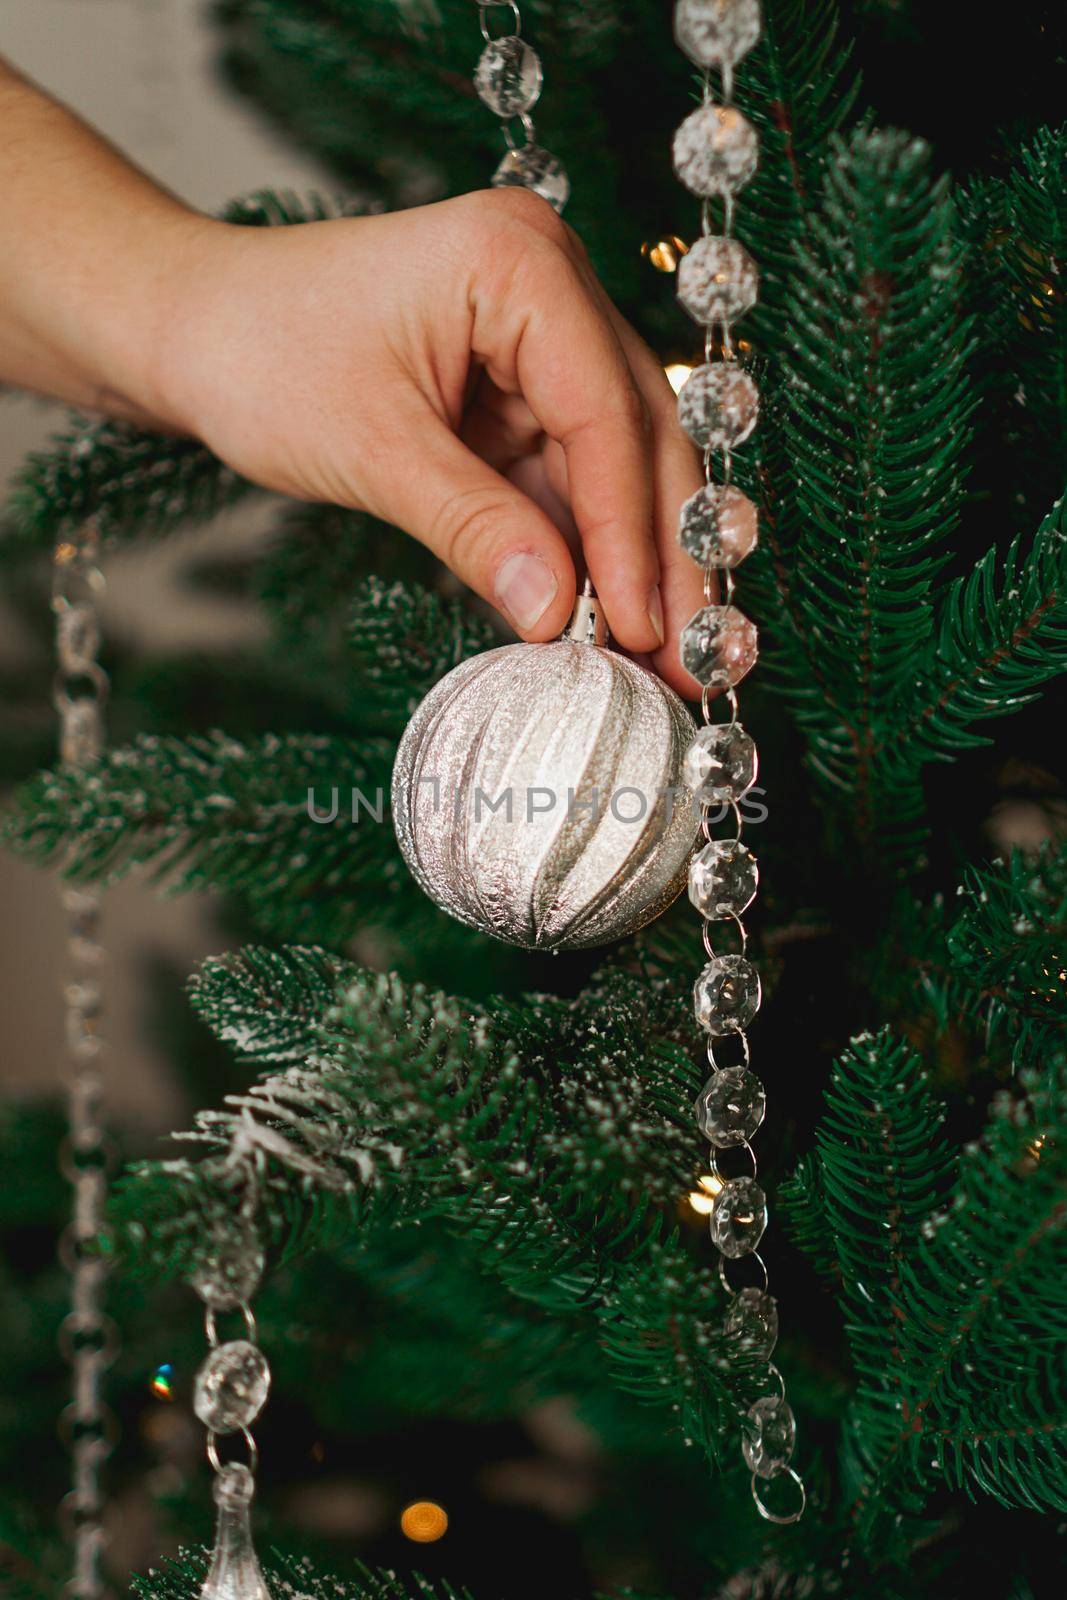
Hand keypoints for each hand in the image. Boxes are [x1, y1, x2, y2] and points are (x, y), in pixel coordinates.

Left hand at [152, 191, 705, 694]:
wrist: (196, 332)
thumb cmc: (263, 356)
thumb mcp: (372, 448)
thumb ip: (473, 528)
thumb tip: (557, 617)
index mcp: (520, 262)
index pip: (605, 409)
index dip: (629, 528)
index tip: (647, 625)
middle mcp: (551, 287)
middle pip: (640, 433)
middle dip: (664, 552)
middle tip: (698, 657)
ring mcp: (540, 340)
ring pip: (619, 465)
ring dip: (638, 563)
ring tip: (668, 661)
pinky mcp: (521, 392)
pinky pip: (571, 480)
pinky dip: (587, 552)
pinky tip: (611, 623)